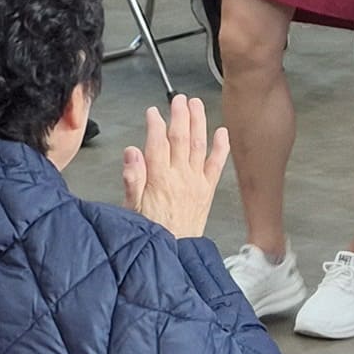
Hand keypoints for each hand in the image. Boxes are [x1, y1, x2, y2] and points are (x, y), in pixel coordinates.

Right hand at [118, 94, 227, 240]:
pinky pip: (216, 166)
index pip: (157, 144)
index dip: (155, 125)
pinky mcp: (207, 191)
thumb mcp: (131, 208)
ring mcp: (196, 183)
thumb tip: (131, 153)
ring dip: (198, 123)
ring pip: (198, 146)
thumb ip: (132, 179)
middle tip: (178, 99)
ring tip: (196, 105)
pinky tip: (222, 132)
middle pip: (180, 139)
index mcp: (159, 180)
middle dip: (179, 116)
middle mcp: (180, 177)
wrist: (173, 254)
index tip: (152, 112)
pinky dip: (221, 148)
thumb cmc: (151, 232)